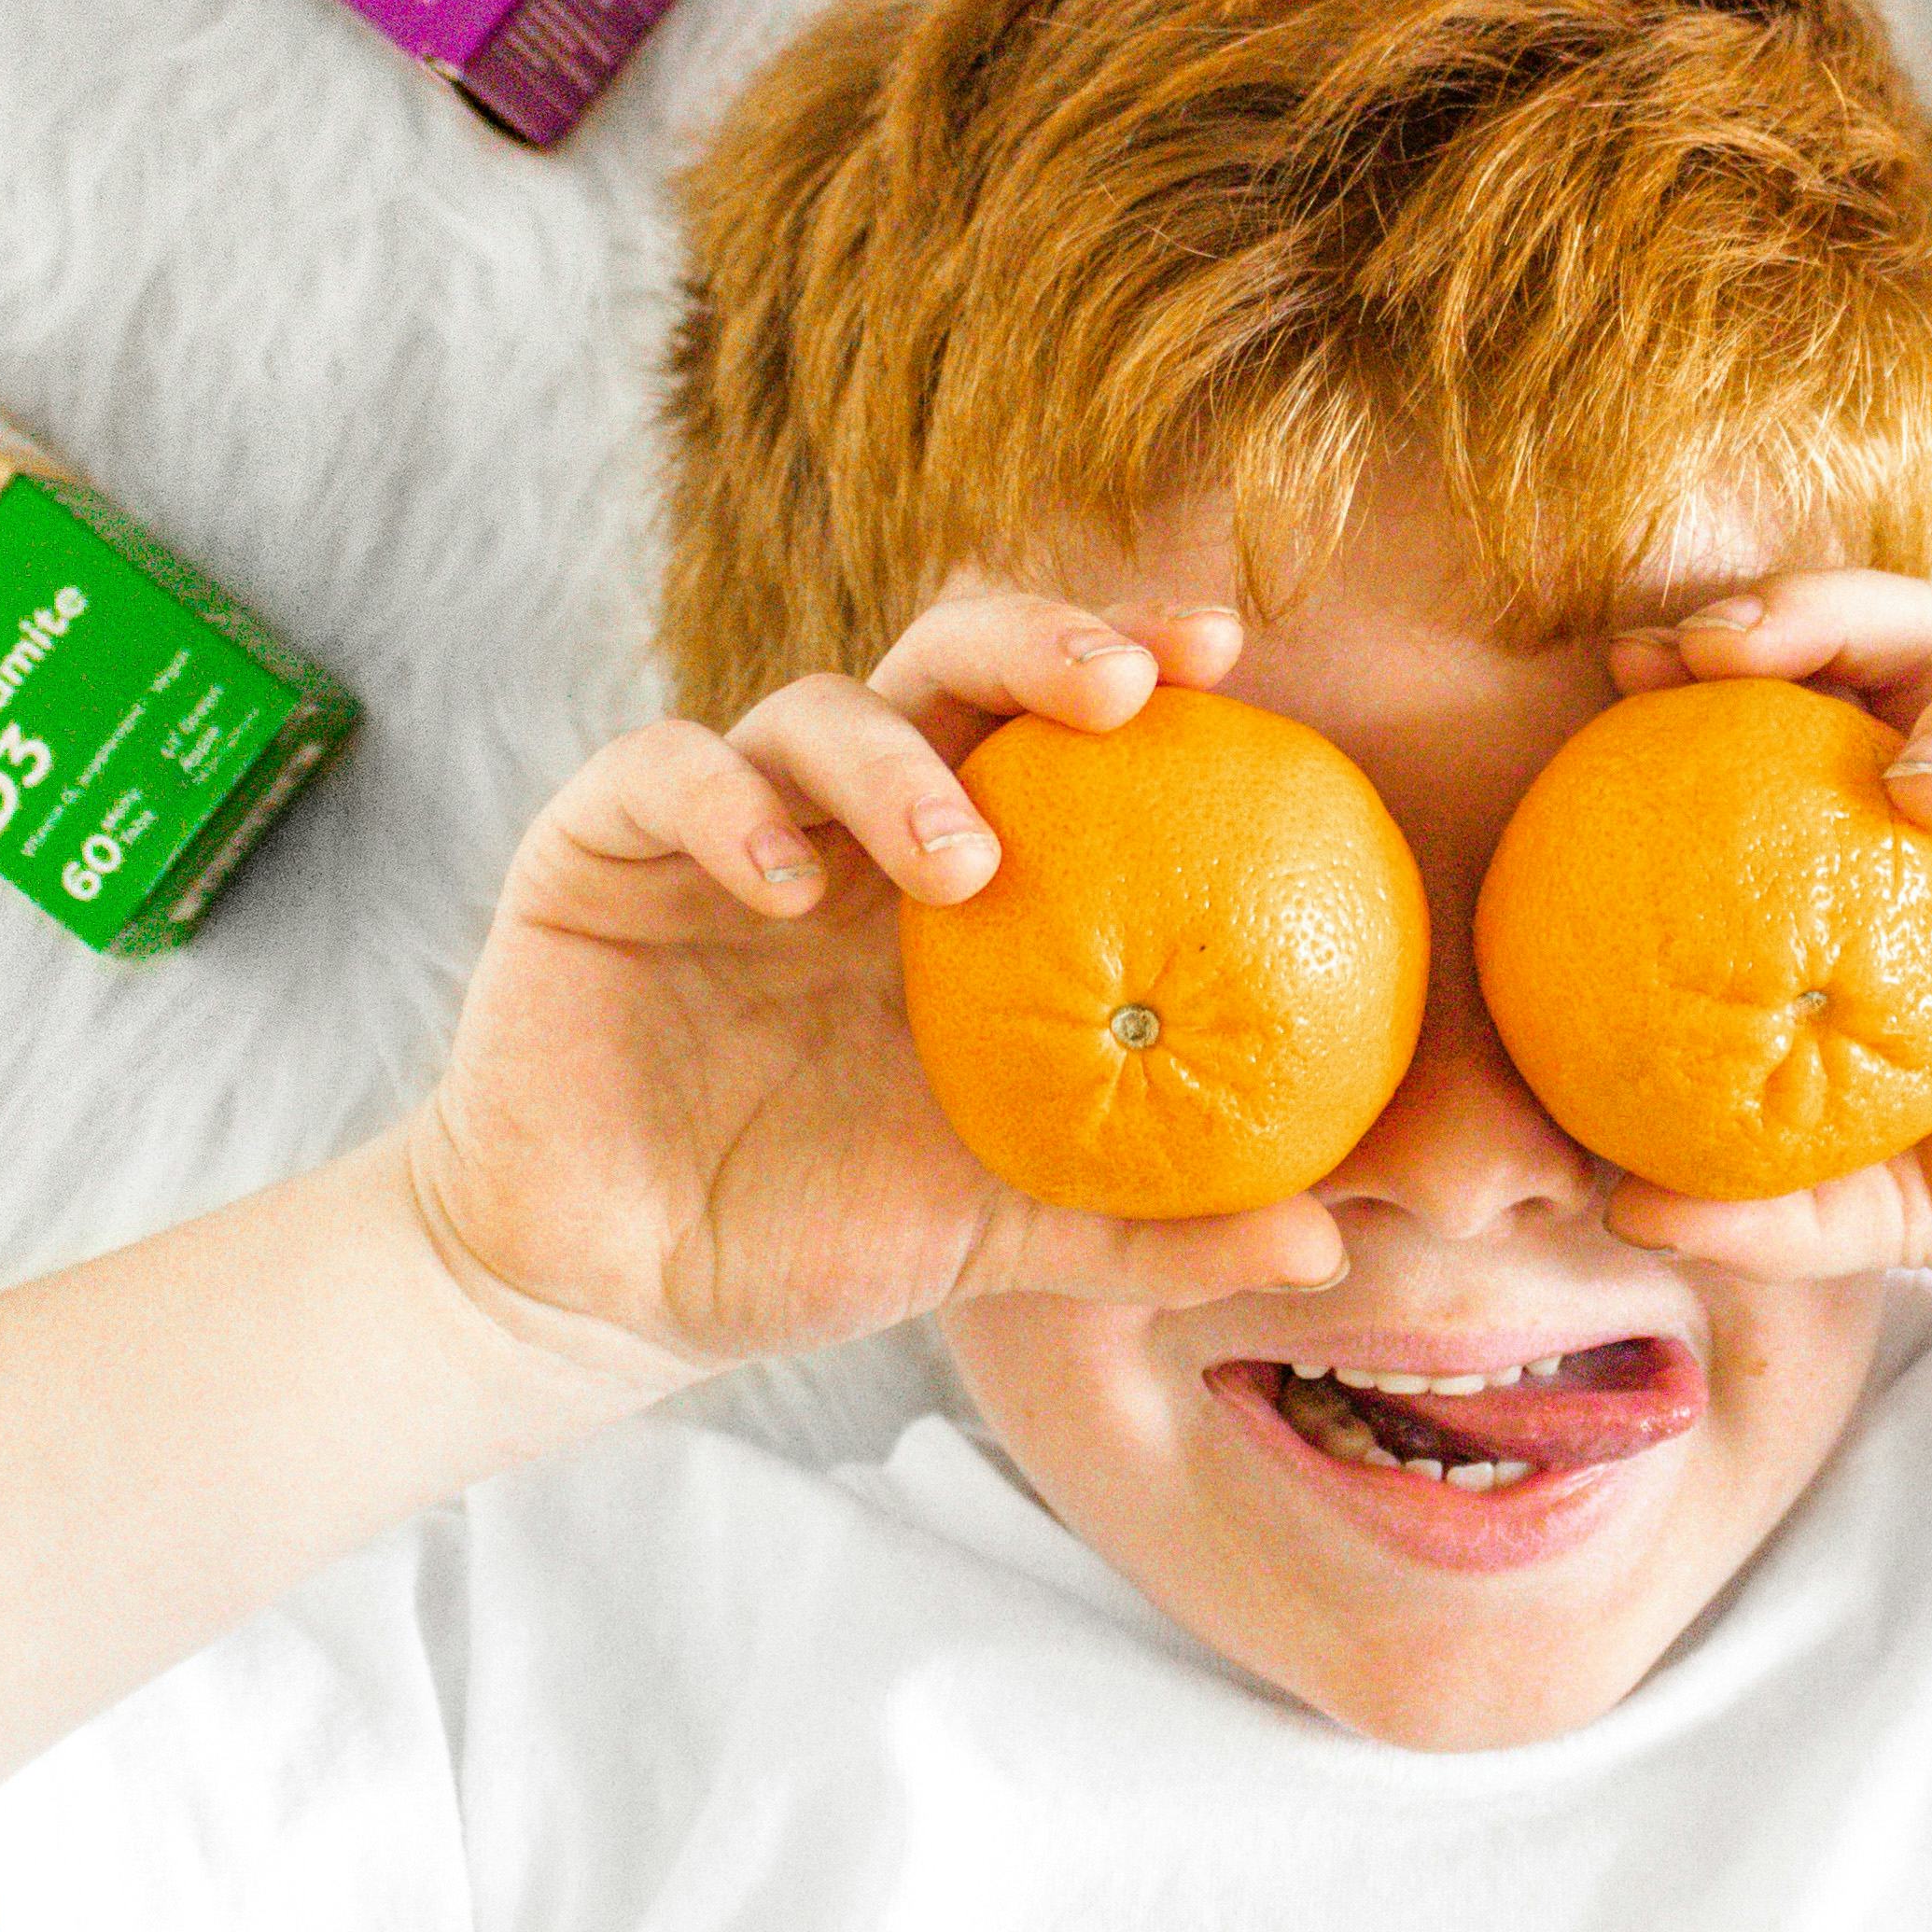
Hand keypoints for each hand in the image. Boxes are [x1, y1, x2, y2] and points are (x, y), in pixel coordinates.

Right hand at [402, 597, 1349, 1392]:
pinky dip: (730, 804)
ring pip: (815, 709)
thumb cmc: (818, 1232)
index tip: (1222, 649)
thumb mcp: (1006, 1231)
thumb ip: (1156, 1225)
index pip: (1055, 720)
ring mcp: (727, 820)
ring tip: (961, 862)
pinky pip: (666, 772)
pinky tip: (785, 880)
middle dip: (1039, 641)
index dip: (1132, 659)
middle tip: (1120, 691)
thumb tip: (1327, 1249)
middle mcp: (850, 815)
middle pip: (949, 659)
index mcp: (956, 864)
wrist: (612, 1289)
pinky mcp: (604, 842)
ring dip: (897, 765)